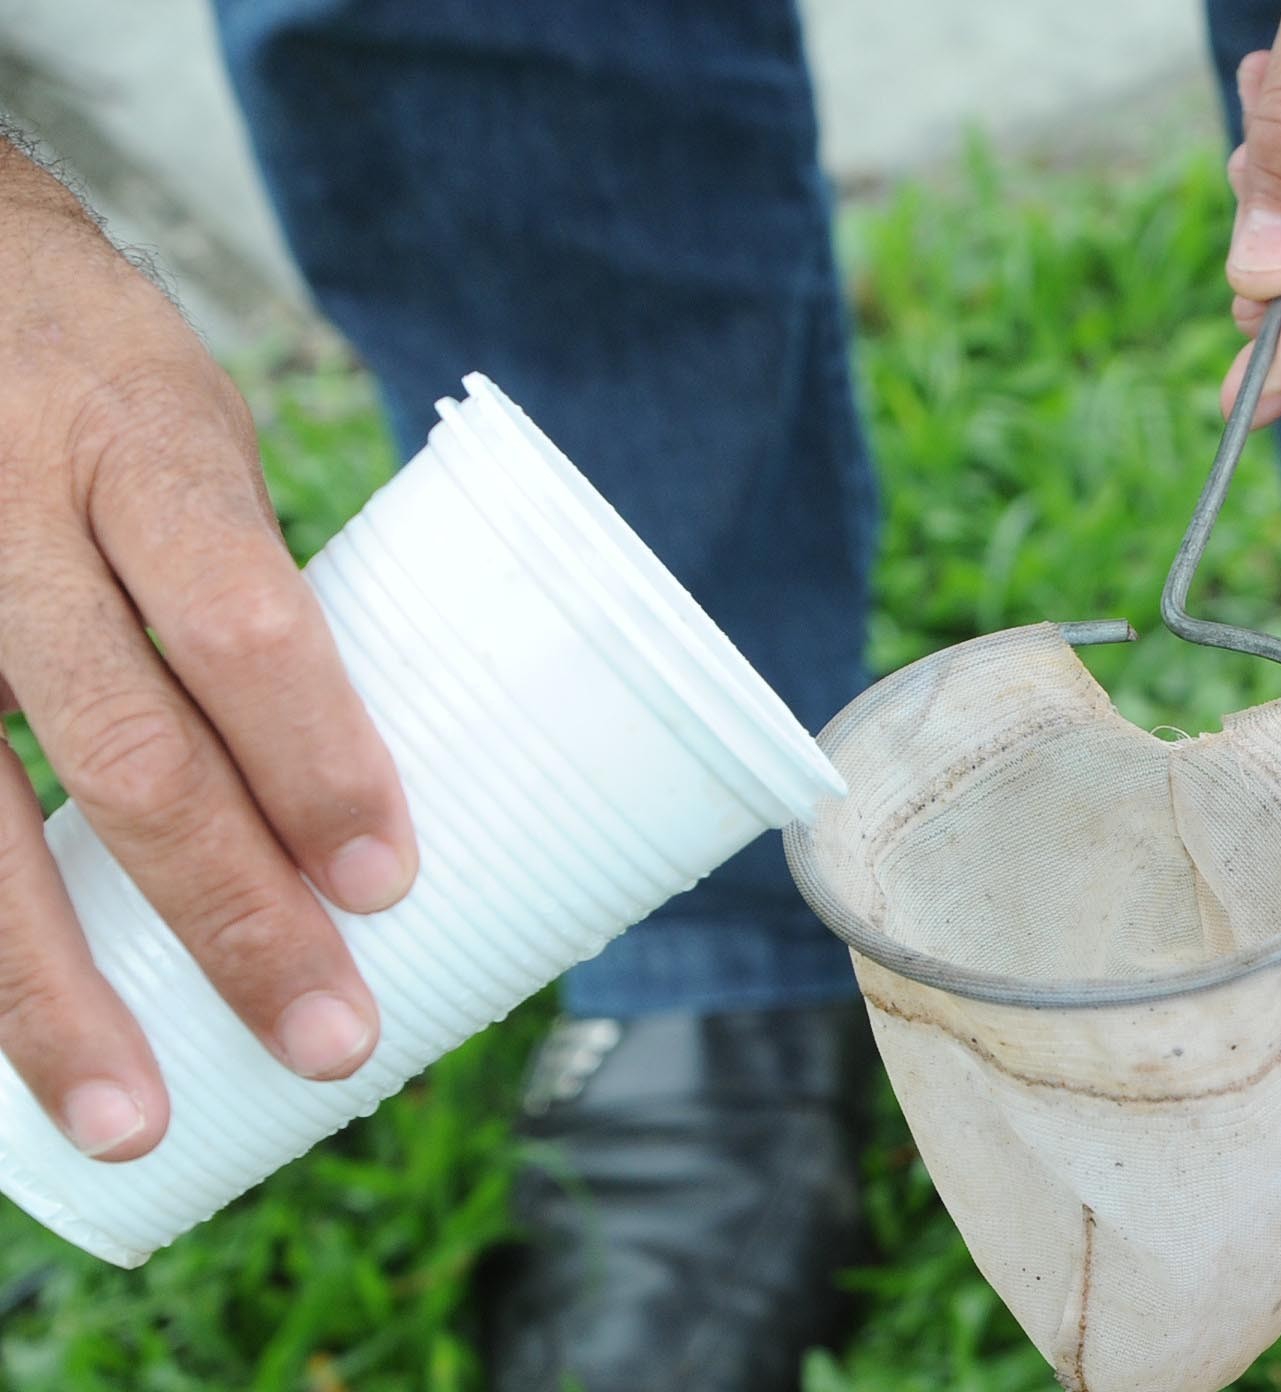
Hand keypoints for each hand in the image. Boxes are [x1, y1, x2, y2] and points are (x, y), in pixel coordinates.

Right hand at [0, 145, 415, 1161]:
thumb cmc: (91, 376)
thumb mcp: (193, 432)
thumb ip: (241, 588)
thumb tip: (347, 787)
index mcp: (136, 447)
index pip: (238, 619)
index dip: (313, 760)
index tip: (385, 882)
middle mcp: (4, 519)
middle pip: (122, 750)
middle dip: (227, 915)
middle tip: (323, 1039)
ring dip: (48, 991)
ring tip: (128, 1114)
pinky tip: (1, 1040)